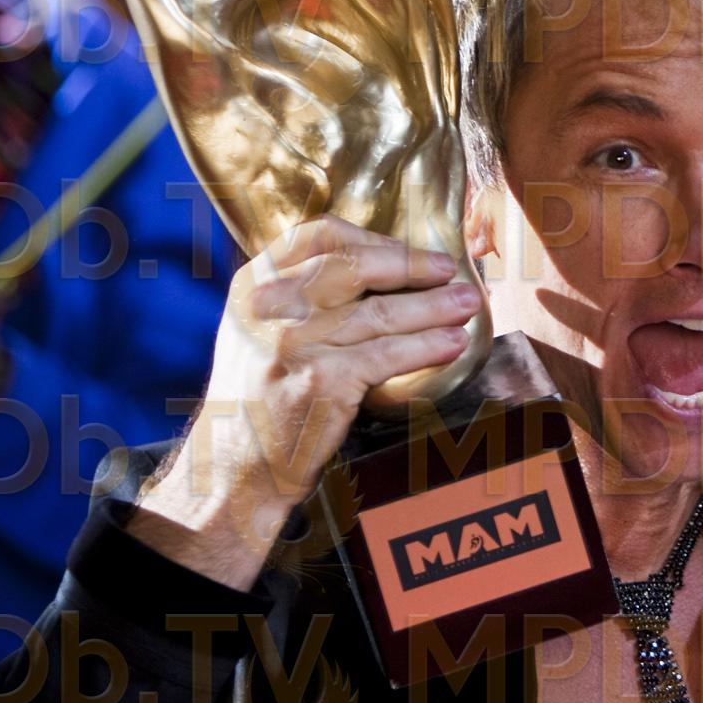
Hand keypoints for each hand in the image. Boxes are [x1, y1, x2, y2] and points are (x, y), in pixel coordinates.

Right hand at [133, 215, 479, 588]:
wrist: (234, 466)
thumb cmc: (259, 399)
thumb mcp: (260, 331)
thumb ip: (300, 297)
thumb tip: (380, 267)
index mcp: (255, 283)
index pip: (321, 235)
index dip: (374, 238)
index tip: (409, 251)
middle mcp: (270, 306)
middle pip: (357, 266)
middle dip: (413, 265)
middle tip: (451, 272)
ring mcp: (294, 343)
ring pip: (381, 313)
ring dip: (435, 307)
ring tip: (468, 306)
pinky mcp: (321, 382)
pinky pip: (388, 355)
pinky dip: (427, 347)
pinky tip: (452, 344)